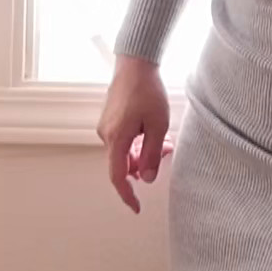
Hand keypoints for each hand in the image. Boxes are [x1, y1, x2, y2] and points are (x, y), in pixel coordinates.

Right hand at [96, 54, 172, 213]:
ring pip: (125, 151)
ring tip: (164, 141)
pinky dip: (137, 142)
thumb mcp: (158, 125)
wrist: (135, 63)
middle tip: (165, 154)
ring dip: (143, 152)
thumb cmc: (147, 90)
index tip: (136, 207)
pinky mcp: (110, 119)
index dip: (127, 195)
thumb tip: (146, 178)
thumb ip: (152, 154)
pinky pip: (123, 139)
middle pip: (123, 163)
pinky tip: (153, 131)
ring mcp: (106, 126)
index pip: (118, 177)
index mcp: (116, 139)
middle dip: (143, 165)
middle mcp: (106, 134)